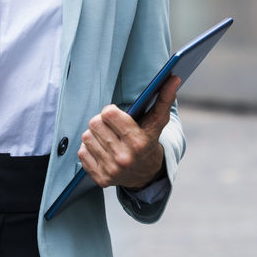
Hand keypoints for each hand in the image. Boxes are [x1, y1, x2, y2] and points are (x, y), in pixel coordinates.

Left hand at [78, 75, 180, 191]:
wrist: (146, 174)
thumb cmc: (149, 141)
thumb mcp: (157, 122)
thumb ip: (164, 99)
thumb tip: (174, 78)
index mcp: (139, 142)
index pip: (108, 113)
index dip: (111, 111)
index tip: (116, 115)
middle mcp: (124, 159)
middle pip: (95, 123)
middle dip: (101, 122)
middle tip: (111, 126)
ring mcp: (111, 170)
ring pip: (87, 137)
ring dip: (95, 135)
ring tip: (107, 138)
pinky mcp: (100, 179)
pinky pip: (81, 153)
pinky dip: (89, 149)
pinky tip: (102, 150)